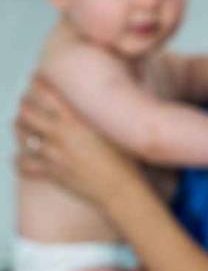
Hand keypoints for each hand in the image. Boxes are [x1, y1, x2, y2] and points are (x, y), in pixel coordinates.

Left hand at [14, 75, 143, 206]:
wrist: (121, 189)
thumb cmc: (125, 159)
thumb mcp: (113, 130)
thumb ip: (96, 116)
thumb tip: (89, 105)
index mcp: (77, 119)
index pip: (48, 95)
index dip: (38, 85)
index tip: (36, 80)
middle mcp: (61, 133)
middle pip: (27, 113)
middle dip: (24, 107)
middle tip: (26, 105)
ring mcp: (54, 153)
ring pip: (22, 136)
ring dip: (20, 131)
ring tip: (23, 127)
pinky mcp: (51, 172)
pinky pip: (23, 165)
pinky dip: (19, 161)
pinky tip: (21, 159)